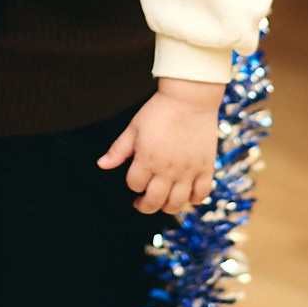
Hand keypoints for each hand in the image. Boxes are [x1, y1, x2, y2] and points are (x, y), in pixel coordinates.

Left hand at [96, 78, 221, 214]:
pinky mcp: (205, 168)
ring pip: (177, 204)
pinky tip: (187, 195)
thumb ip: (118, 150)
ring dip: (167, 207)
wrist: (189, 99)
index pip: (135, 185)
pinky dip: (194, 200)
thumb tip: (102, 165)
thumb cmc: (159, 111)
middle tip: (142, 202)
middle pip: (154, 201)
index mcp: (147, 160)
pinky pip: (201, 194)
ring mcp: (188, 171)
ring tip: (163, 201)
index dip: (132, 184)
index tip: (135, 179)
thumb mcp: (134, 128)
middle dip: (145, 206)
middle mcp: (167, 170)